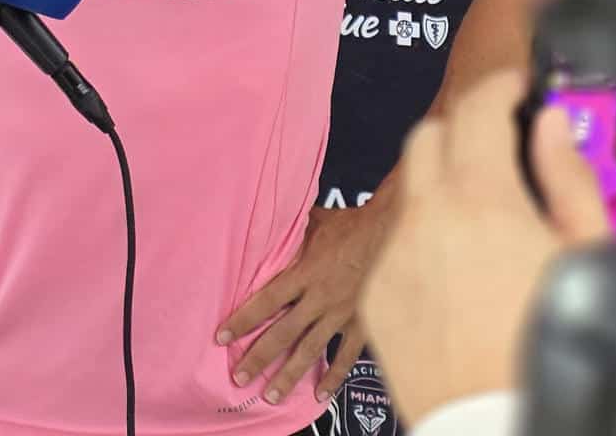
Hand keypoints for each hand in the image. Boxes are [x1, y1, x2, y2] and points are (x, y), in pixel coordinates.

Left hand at [215, 198, 391, 407]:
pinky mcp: (362, 323)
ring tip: (270, 395)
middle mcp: (320, 297)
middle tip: (239, 377)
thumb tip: (271, 221)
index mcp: (305, 272)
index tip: (222, 336)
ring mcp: (341, 314)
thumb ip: (292, 231)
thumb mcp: (316, 222)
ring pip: (310, 350)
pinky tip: (319, 394)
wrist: (393, 232)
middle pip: (283, 333)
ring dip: (288, 375)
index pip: (266, 301)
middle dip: (259, 357)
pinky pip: (346, 355)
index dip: (243, 320)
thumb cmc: (352, 224)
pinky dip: (334, 376)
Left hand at [361, 72, 608, 426]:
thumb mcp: (589, 256)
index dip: (501, 86)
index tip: (519, 87)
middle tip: (502, 155)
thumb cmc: (555, 345)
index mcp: (482, 199)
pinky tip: (462, 276)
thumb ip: (567, 177)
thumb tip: (549, 123)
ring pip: (410, 191)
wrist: (500, 425)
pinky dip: (425, 242)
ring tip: (488, 228)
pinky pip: (396, 244)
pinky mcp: (377, 294)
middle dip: (465, 132)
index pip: (477, 106)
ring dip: (443, 189)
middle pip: (429, 136)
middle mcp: (426, 218)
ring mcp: (394, 256)